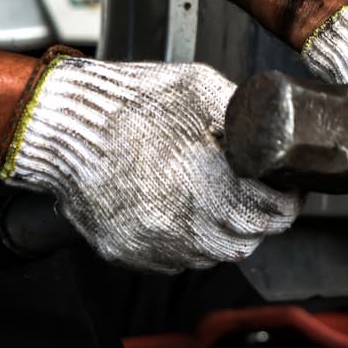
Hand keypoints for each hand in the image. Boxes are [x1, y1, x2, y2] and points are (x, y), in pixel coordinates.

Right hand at [0, 56, 300, 273]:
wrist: (61, 124)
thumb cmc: (129, 103)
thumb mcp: (199, 88)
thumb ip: (243, 114)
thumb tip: (274, 126)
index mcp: (217, 193)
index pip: (278, 216)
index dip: (286, 199)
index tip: (283, 187)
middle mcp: (190, 231)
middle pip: (248, 240)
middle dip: (257, 216)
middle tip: (250, 191)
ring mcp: (157, 247)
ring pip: (212, 255)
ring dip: (221, 232)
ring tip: (212, 197)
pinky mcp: (128, 253)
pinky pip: (173, 259)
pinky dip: (183, 240)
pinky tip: (175, 208)